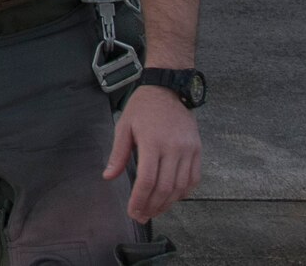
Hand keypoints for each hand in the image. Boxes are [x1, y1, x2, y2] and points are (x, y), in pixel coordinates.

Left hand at [103, 84, 200, 222]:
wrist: (168, 89)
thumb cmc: (143, 107)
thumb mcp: (124, 126)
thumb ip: (118, 154)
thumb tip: (109, 176)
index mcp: (152, 142)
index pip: (147, 180)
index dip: (140, 200)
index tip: (133, 212)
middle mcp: (173, 148)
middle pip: (165, 188)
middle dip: (152, 207)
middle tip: (142, 216)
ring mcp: (188, 150)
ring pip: (180, 187)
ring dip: (167, 203)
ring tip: (154, 210)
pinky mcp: (197, 150)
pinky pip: (193, 179)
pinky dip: (183, 193)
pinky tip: (172, 198)